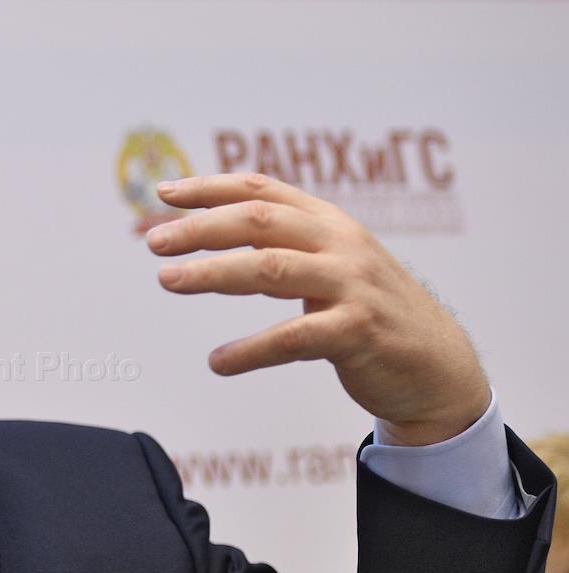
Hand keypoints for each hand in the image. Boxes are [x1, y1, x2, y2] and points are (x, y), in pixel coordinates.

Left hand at [147, 173, 488, 445]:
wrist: (438, 366)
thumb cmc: (369, 313)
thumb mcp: (331, 267)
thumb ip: (284, 247)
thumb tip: (219, 233)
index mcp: (329, 222)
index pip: (261, 190)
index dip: (210, 188)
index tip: (163, 194)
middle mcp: (341, 243)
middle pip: (257, 221)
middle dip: (200, 228)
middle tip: (153, 241)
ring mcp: (352, 285)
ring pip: (268, 269)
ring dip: (211, 273)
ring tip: (168, 280)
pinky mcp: (358, 331)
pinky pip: (292, 338)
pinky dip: (249, 350)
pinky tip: (218, 362)